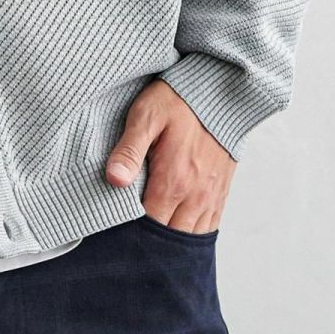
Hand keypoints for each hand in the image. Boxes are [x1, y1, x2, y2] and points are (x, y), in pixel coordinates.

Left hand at [104, 80, 235, 233]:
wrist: (219, 91)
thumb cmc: (177, 100)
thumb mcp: (145, 116)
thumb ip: (129, 150)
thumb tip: (114, 180)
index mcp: (174, 181)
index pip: (149, 226)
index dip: (132, 234)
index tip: (117, 231)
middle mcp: (195, 196)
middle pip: (170, 239)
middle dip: (151, 242)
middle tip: (131, 237)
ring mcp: (211, 196)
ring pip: (190, 237)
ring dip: (172, 242)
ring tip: (151, 239)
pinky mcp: (221, 192)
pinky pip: (208, 227)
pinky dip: (192, 234)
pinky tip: (177, 231)